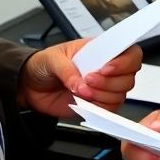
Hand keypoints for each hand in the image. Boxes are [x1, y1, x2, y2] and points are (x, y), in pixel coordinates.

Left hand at [17, 40, 141, 117]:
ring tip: (82, 91)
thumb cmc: (43, 64)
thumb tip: (79, 84)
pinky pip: (109, 109)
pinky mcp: (96, 104)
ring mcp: (103, 87)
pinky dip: (98, 107)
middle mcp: (106, 68)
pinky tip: (84, 101)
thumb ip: (66, 70)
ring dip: (102, 95)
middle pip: (129, 76)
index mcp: (100, 50)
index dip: (124, 62)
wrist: (30, 85)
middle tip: (88, 80)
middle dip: (109, 82)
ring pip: (120, 94)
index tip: (106, 68)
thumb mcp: (52, 59)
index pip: (129, 52)